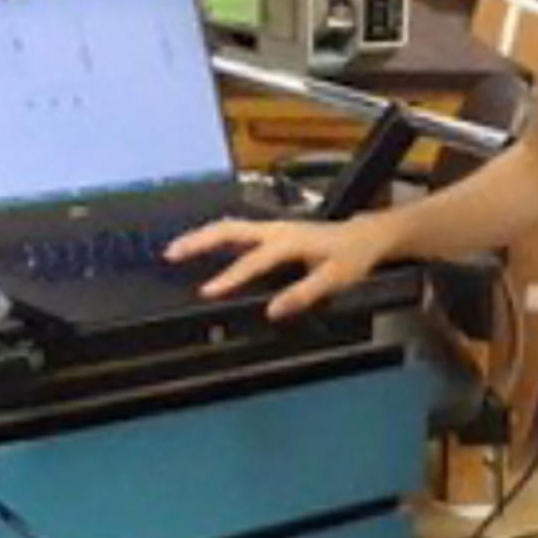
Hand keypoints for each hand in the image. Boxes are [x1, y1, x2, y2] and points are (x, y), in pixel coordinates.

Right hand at [166, 214, 387, 320]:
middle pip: (229, 229)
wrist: (367, 235)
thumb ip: (305, 293)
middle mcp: (276, 230)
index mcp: (289, 241)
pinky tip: (202, 244)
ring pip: (230, 226)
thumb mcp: (337, 278)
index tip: (207, 291)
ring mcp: (272, 227)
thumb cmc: (353, 257)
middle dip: (199, 241)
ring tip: (175, 249)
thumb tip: (273, 311)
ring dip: (202, 235)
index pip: (254, 260)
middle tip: (170, 254)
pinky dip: (216, 235)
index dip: (230, 276)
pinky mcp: (272, 230)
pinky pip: (237, 229)